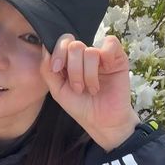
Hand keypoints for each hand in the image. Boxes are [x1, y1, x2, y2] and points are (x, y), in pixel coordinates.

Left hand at [40, 34, 139, 150]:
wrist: (102, 122)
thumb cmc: (81, 107)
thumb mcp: (57, 90)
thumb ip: (47, 69)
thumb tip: (46, 49)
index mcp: (70, 60)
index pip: (62, 42)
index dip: (57, 53)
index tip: (57, 69)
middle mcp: (85, 56)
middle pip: (74, 45)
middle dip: (74, 69)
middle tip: (78, 87)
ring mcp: (102, 56)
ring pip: (90, 51)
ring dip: (88, 74)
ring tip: (92, 88)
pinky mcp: (118, 58)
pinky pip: (111, 42)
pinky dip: (106, 56)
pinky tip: (106, 71)